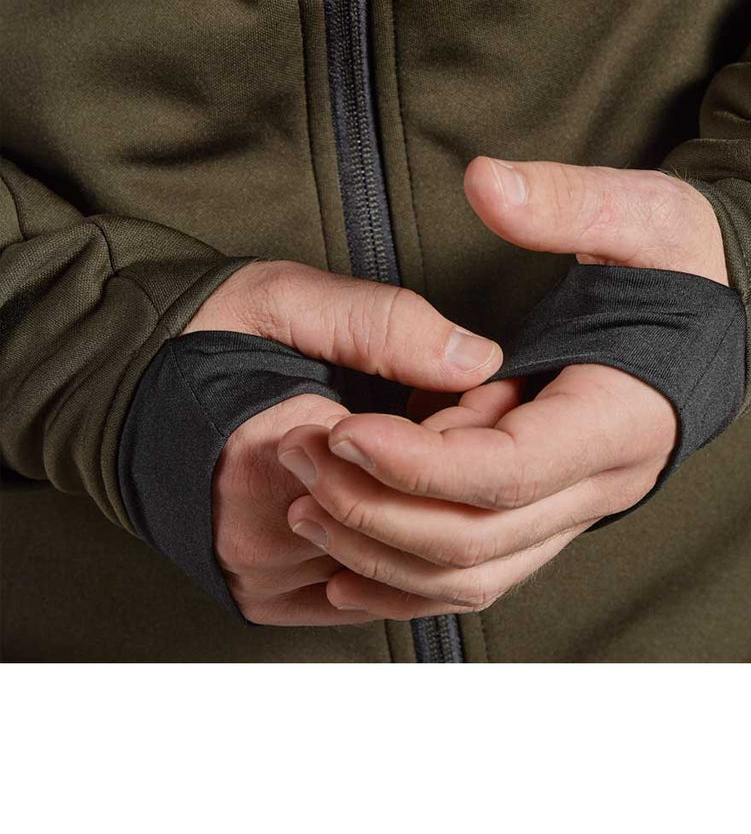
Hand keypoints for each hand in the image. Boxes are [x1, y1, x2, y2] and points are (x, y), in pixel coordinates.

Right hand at [183, 259, 501, 623]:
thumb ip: (381, 324)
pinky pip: (365, 597)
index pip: (412, 468)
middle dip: (445, 476)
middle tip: (439, 424)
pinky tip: (394, 504)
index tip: (447, 394)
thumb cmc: (204, 341)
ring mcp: (262, 579)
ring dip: (425, 517)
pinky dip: (396, 555)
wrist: (124, 394)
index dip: (453, 429)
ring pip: (397, 570)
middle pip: (409, 526)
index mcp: (268, 454)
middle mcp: (259, 535)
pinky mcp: (266, 601)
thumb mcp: (289, 299)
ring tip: (412, 458)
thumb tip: (475, 359)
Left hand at [280, 160, 727, 618]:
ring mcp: (578, 507)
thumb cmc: (688, 264)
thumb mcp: (643, 213)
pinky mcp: (554, 509)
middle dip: (378, 508)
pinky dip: (411, 579)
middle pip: (477, 538)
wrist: (727, 319)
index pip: (507, 471)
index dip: (418, 462)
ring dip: (383, 553)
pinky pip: (481, 571)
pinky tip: (346, 566)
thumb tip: (483, 182)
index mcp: (620, 419)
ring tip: (306, 506)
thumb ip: (565, 201)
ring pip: (474, 573)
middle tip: (304, 458)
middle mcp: (602, 484)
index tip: (341, 429)